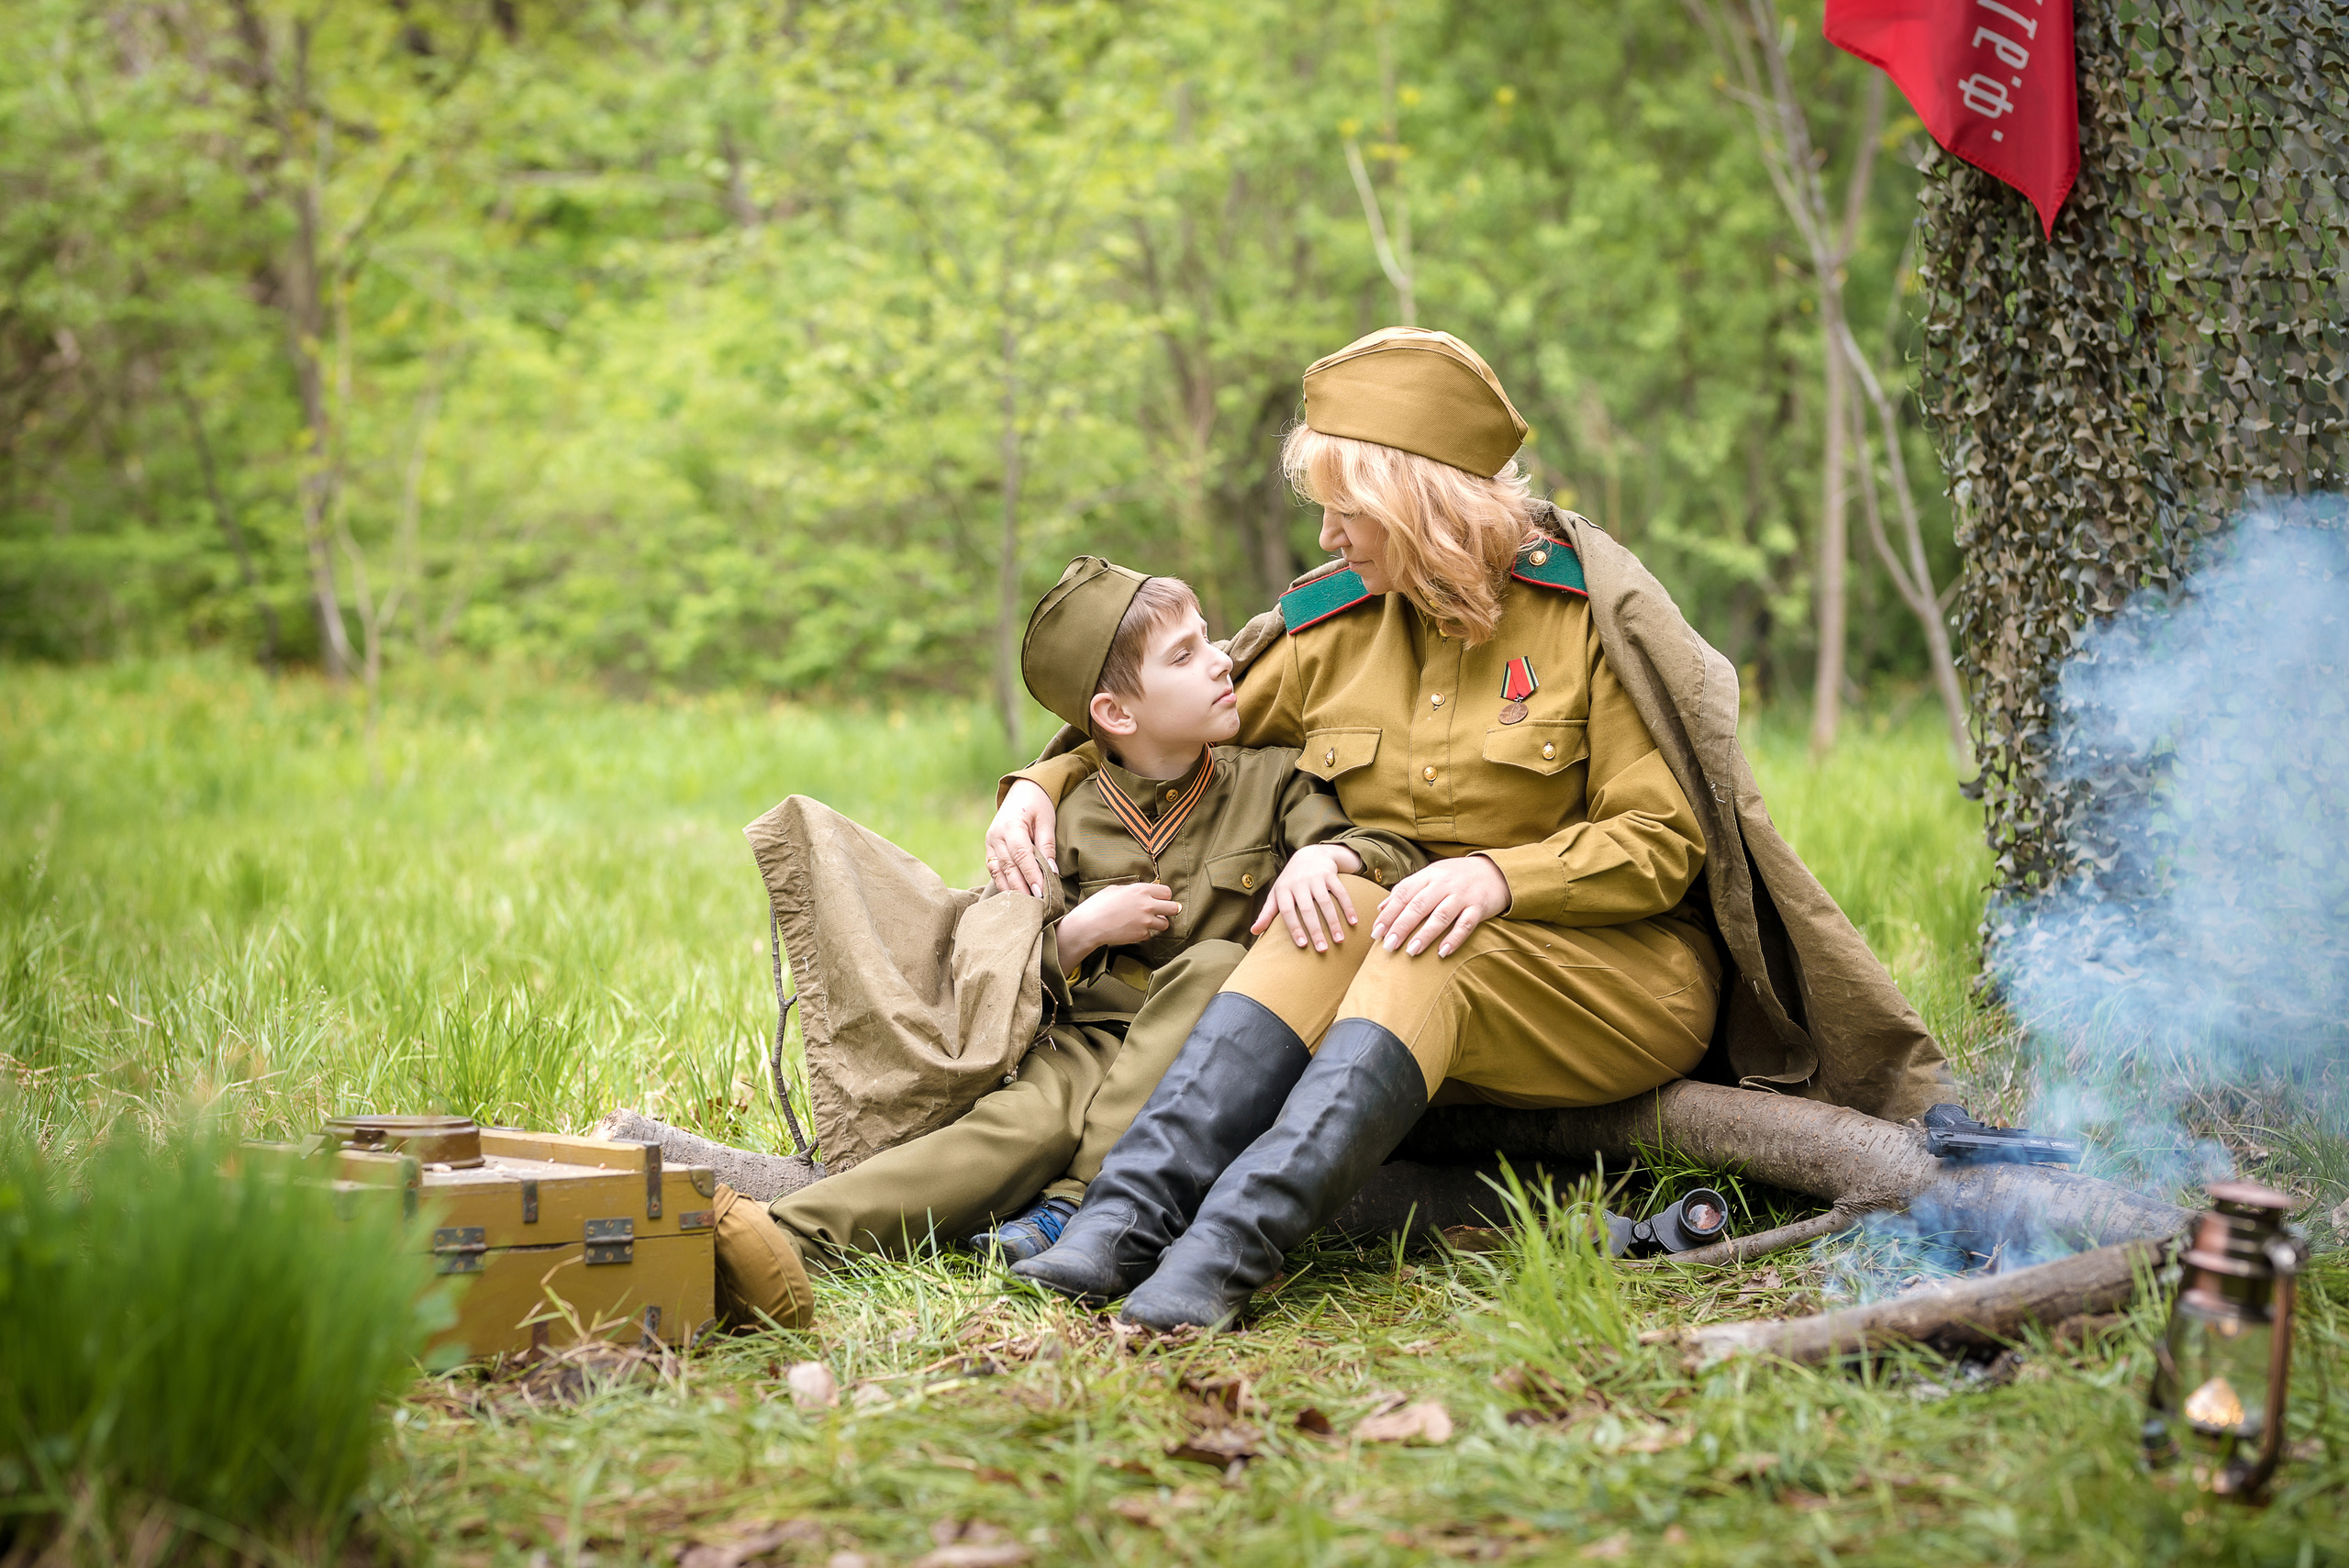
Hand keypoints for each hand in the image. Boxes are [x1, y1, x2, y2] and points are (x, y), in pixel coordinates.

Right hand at [987, 779, 1058, 895]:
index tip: (1041, 892)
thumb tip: (1051, 872)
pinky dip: (1003, 883)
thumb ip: (1047, 846)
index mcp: (1011, 826)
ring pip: (998, 871)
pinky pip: (994, 869)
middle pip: (1008, 867)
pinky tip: (1014, 895)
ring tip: (1024, 905)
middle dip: (1022, 887)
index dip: (1031, 875)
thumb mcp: (1047, 821)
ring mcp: (990, 842)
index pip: (1021, 856)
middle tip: (1035, 905)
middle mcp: (996, 836)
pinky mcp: (989, 848)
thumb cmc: (1038, 804)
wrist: (1022, 790)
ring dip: (1011, 889)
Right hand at [1056, 882, 1180, 970]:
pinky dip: (1143, 934)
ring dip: (1158, 924)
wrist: (1090, 925)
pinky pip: (1149, 935)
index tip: (1160, 900)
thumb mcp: (1116, 889)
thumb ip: (1133, 890)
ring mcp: (1146, 921)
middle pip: (1174, 908)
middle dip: (1170, 910)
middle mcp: (1148, 905)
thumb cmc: (1099, 905)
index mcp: (1141, 890)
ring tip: (1146, 922)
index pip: (1167, 892)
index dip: (1164, 896)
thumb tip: (1142, 892)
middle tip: (1163, 912)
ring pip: (1165, 924)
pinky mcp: (1141, 935)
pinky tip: (1132, 930)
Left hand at [1249, 843, 1364, 952]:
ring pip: (1326, 902)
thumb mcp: (1277, 893)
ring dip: (1333, 922)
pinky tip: (1353, 922)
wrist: (1309, 854)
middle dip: (1315, 930)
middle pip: (1307, 910)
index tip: (1302, 945)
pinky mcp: (1330, 874)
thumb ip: (1267, 913)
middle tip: (1322, 949)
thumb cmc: (1291, 880)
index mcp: (1284, 889)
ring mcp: (1315, 877)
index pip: (1288, 911)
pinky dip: (1348, 907)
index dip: (1294, 928)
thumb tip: (1254, 932)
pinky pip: (1341, 892)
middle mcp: (1299, 882)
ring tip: (1339, 940)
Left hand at [1371, 855, 1511, 958]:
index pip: (1403, 894)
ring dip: (1425, 935)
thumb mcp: (1430, 876)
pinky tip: (1443, 952)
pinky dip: (1454, 939)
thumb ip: (1406, 890)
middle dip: (1401, 926)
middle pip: (1418, 906)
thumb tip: (1380, 908)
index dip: (1388, 914)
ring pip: (1441, 915)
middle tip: (1388, 946)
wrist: (1494, 871)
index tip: (1376, 932)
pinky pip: (1466, 924)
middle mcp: (1444, 883)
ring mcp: (1462, 895)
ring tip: (1411, 951)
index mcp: (1428, 875)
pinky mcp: (1479, 907)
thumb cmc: (1455, 877)